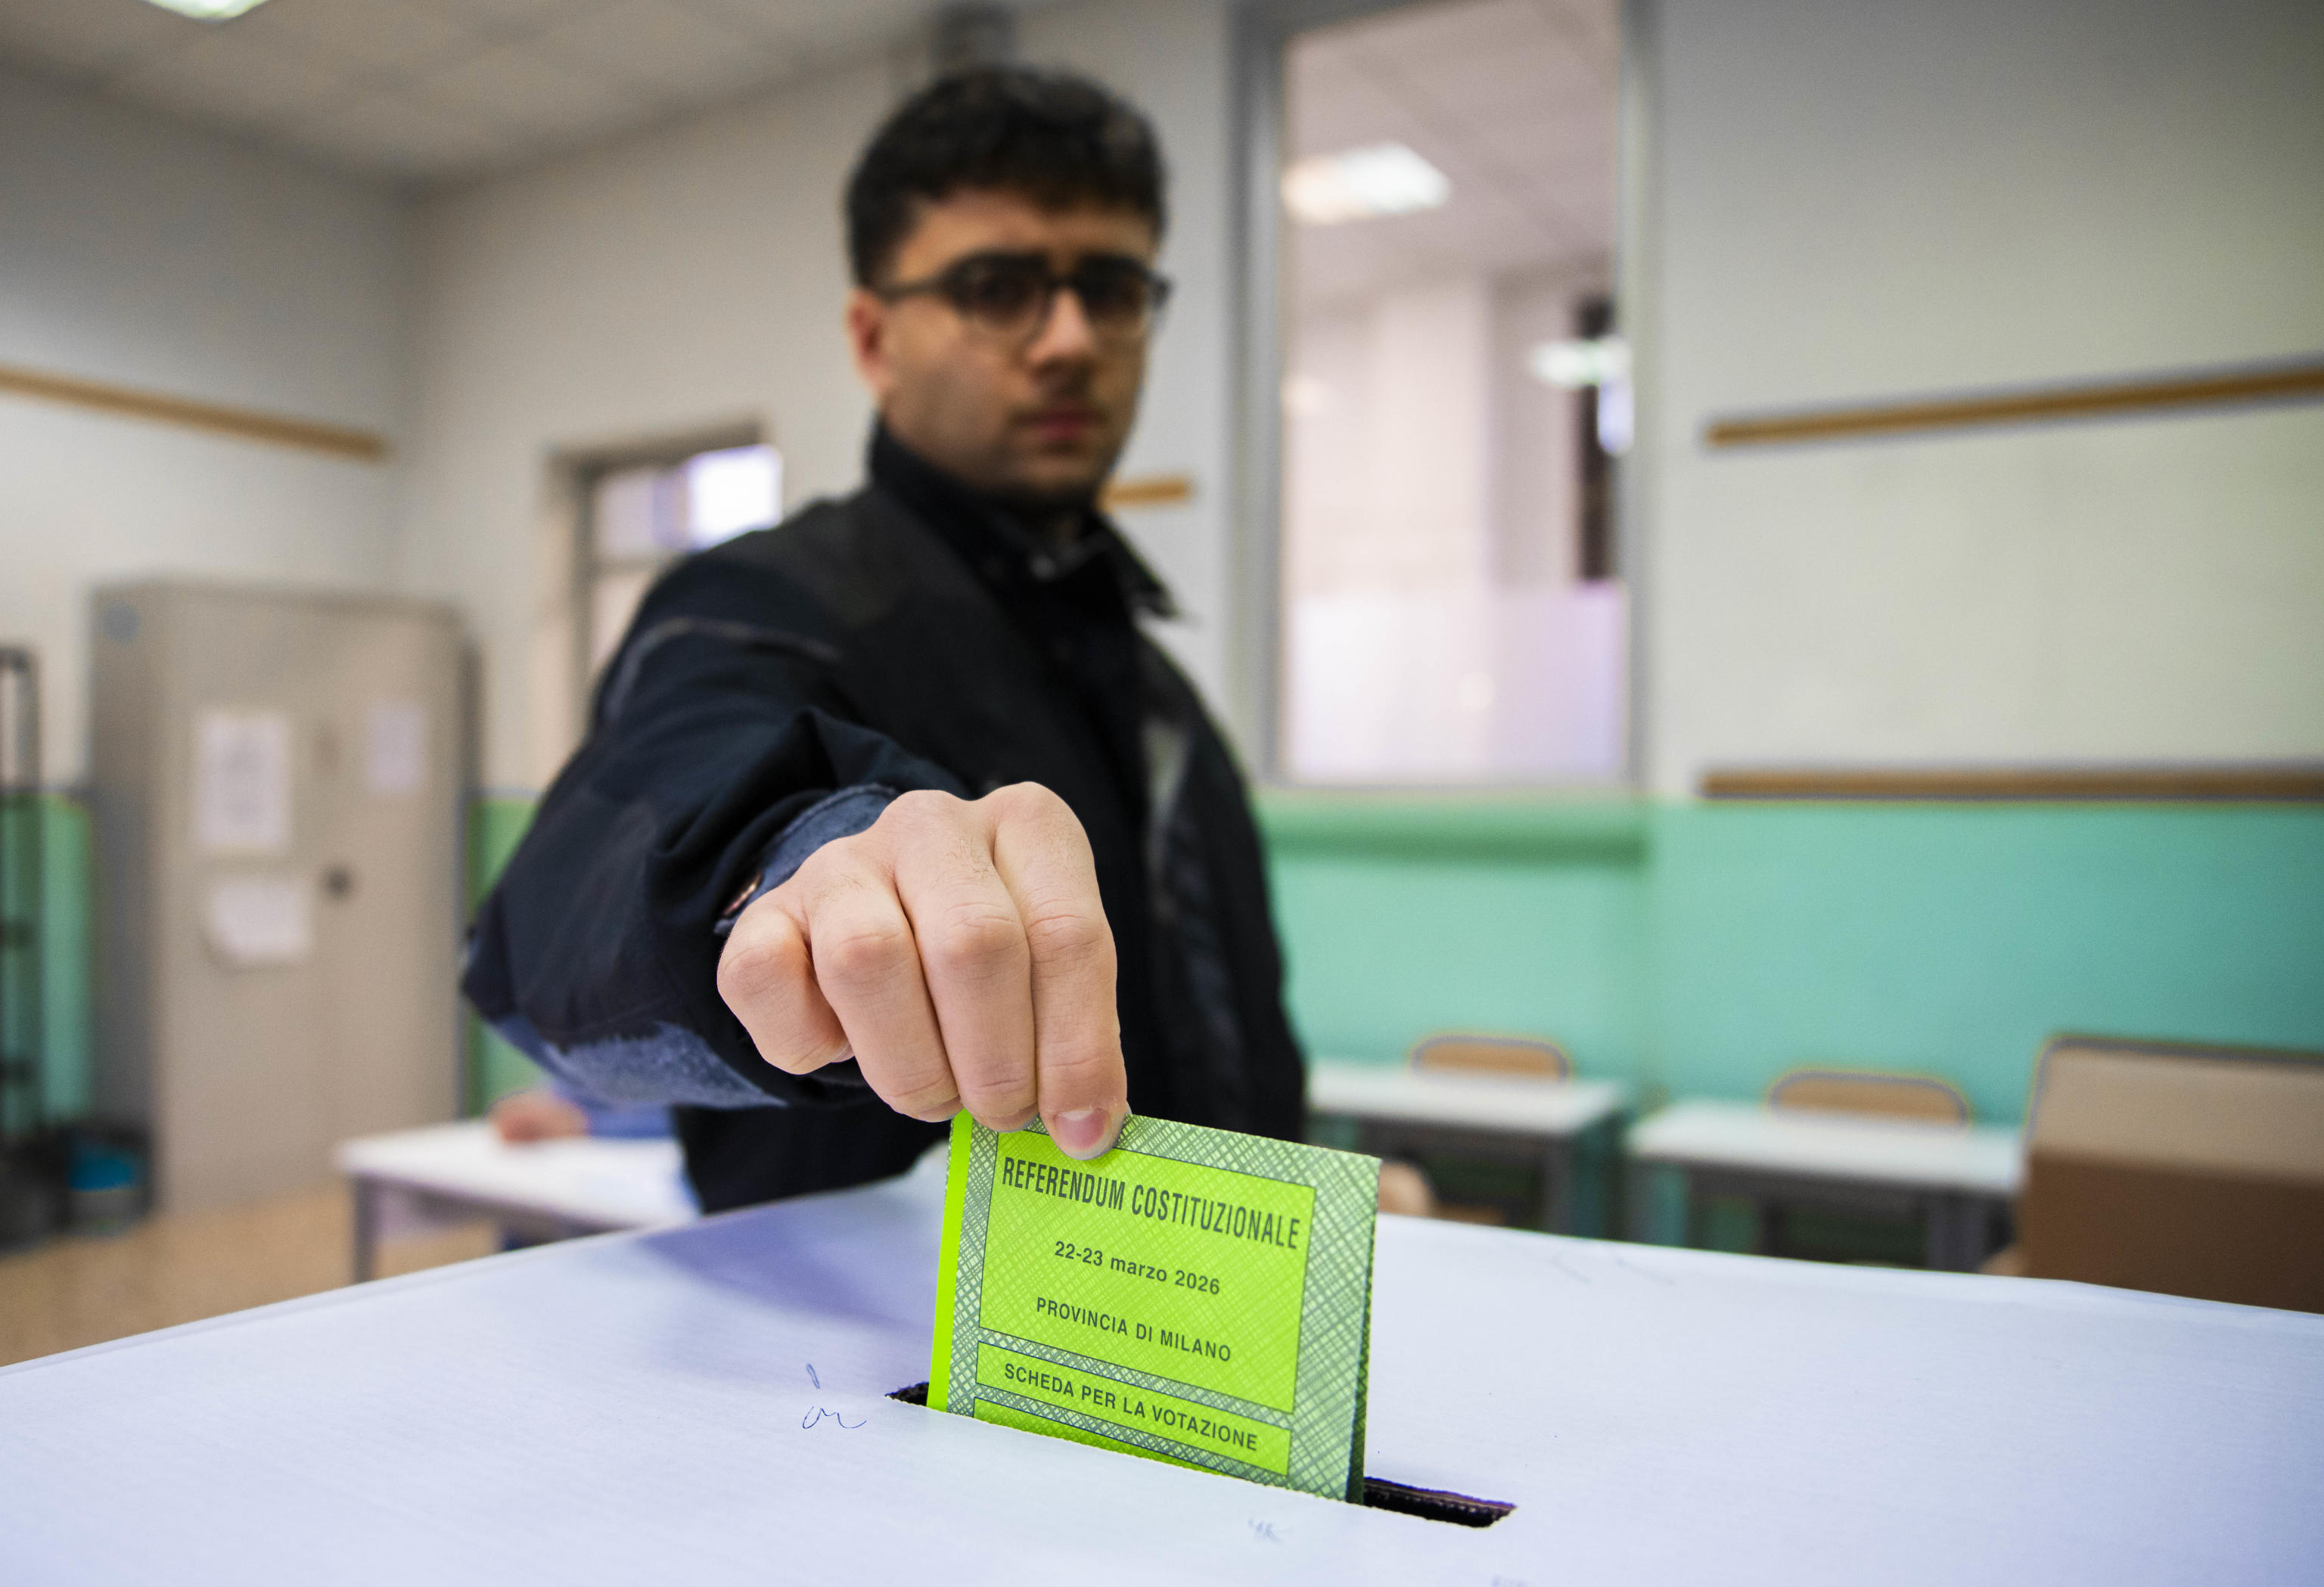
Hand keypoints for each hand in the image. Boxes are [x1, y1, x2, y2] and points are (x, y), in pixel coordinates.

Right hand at [716, 785, 1126, 1158]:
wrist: (874, 925)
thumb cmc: (986, 965)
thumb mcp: (1049, 980)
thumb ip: (1074, 1039)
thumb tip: (1086, 1129)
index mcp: (1027, 827)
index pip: (1067, 932)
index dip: (1077, 1047)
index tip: (1080, 1127)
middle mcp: (933, 825)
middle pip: (972, 943)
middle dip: (996, 1061)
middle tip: (1002, 1113)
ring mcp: (840, 862)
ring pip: (867, 959)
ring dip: (913, 1065)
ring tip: (937, 1096)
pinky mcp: (765, 911)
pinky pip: (769, 979)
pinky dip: (809, 1044)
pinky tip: (843, 1049)